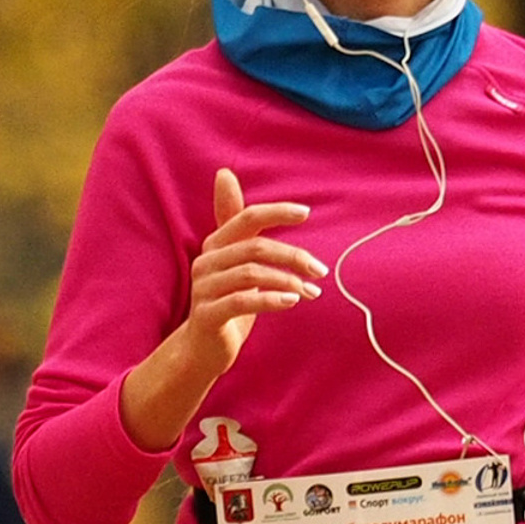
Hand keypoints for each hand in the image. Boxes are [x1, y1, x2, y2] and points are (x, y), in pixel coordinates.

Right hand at [121, 168, 323, 452]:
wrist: (203, 349)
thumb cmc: (227, 302)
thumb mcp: (235, 261)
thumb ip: (237, 225)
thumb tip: (224, 174)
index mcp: (216, 244)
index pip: (247, 217)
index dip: (276, 212)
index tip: (306, 213)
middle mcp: (207, 262)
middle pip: (255, 247)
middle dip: (293, 256)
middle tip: (320, 269)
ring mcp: (204, 288)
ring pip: (251, 274)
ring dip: (287, 280)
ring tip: (311, 290)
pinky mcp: (207, 315)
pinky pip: (242, 301)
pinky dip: (271, 299)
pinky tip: (293, 300)